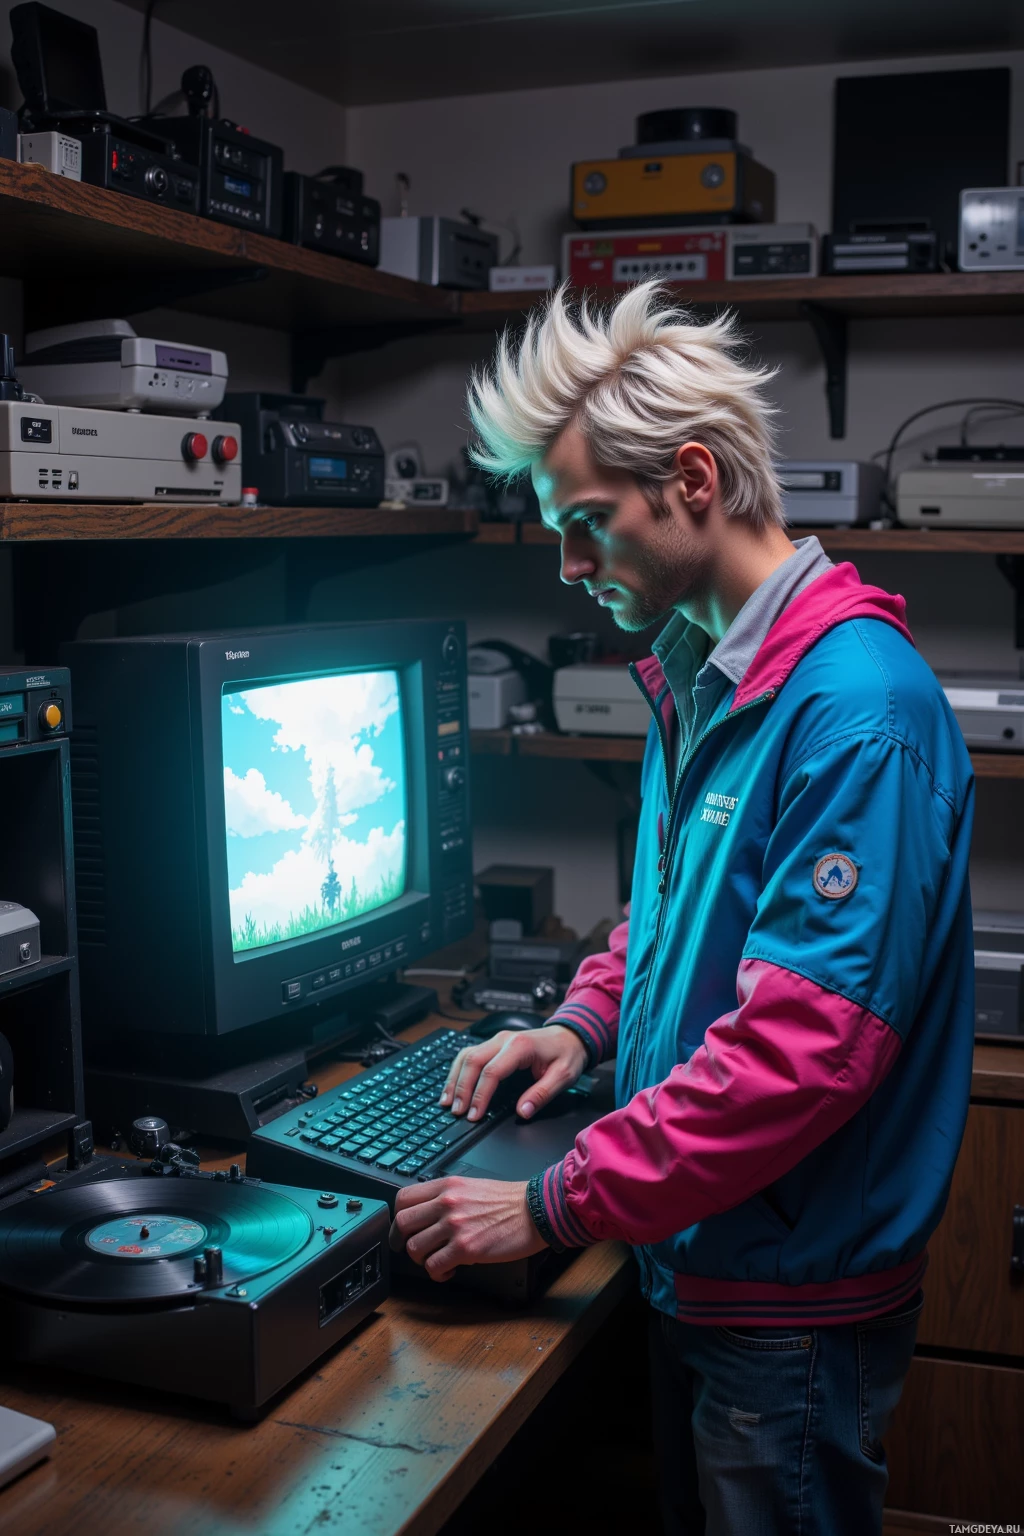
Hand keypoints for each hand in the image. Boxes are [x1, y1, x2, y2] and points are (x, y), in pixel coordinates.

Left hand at [391, 1177, 546, 1280]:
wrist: (536, 1210)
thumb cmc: (509, 1201)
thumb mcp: (472, 1186)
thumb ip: (448, 1195)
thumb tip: (428, 1214)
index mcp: (447, 1185)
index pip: (403, 1199)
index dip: (398, 1218)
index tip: (403, 1229)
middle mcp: (447, 1202)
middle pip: (403, 1223)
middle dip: (402, 1241)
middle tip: (412, 1250)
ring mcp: (455, 1226)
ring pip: (415, 1248)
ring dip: (421, 1260)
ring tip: (436, 1261)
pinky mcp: (466, 1248)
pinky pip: (434, 1266)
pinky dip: (437, 1274)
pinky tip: (448, 1272)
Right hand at [440, 1025, 587, 1121]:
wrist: (571, 1035)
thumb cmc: (567, 1054)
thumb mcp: (563, 1076)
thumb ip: (542, 1094)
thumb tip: (522, 1112)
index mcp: (520, 1046)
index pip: (491, 1071)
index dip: (480, 1095)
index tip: (474, 1115)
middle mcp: (504, 1040)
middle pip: (472, 1061)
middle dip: (461, 1088)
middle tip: (457, 1112)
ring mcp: (497, 1040)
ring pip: (466, 1056)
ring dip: (455, 1079)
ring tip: (448, 1102)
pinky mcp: (494, 1045)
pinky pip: (470, 1055)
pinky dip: (458, 1071)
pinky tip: (453, 1086)